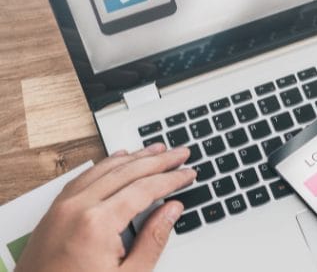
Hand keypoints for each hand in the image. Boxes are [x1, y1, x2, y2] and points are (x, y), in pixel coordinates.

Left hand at [16, 144, 195, 271]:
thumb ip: (153, 240)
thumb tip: (172, 210)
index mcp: (97, 224)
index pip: (144, 189)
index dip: (171, 179)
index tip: (188, 173)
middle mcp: (77, 208)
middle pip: (126, 172)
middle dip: (158, 161)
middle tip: (180, 153)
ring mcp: (61, 208)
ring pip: (104, 168)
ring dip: (134, 157)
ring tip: (156, 150)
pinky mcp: (53, 212)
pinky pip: (84, 177)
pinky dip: (106, 164)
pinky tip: (118, 159)